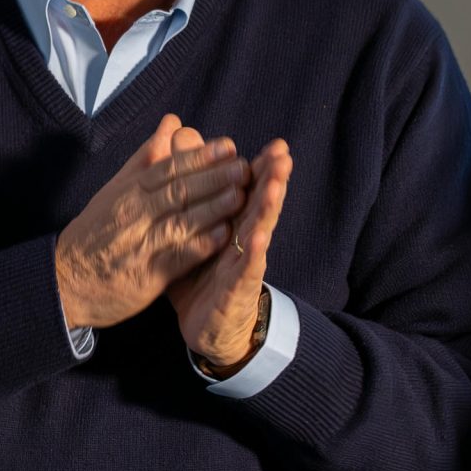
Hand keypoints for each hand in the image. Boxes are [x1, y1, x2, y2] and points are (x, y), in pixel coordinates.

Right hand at [55, 114, 250, 329]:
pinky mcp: (146, 276)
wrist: (67, 281)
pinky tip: (222, 236)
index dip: (199, 157)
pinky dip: (200, 246)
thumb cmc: (96, 231)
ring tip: (241, 196)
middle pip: (177, 191)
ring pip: (181, 222)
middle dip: (213, 178)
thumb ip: (146, 158)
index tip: (228, 147)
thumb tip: (172, 123)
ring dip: (212, 208)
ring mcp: (140, 246)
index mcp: (128, 192)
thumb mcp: (115, 189)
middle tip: (243, 167)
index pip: (167, 169)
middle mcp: (133, 215)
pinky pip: (177, 257)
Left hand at [168, 136, 291, 373]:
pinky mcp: (236, 288)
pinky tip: (258, 236)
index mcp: (233, 222)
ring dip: (267, 208)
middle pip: (259, 205)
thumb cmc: (203, 273)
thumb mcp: (196, 231)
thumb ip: (193, 192)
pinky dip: (251, 251)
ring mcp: (243, 263)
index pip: (248, 191)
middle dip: (273, 179)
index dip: (260, 169)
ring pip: (257, 231)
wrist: (208, 325)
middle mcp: (243, 239)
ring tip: (276, 184)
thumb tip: (187, 148)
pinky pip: (244, 268)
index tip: (275, 145)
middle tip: (283, 154)